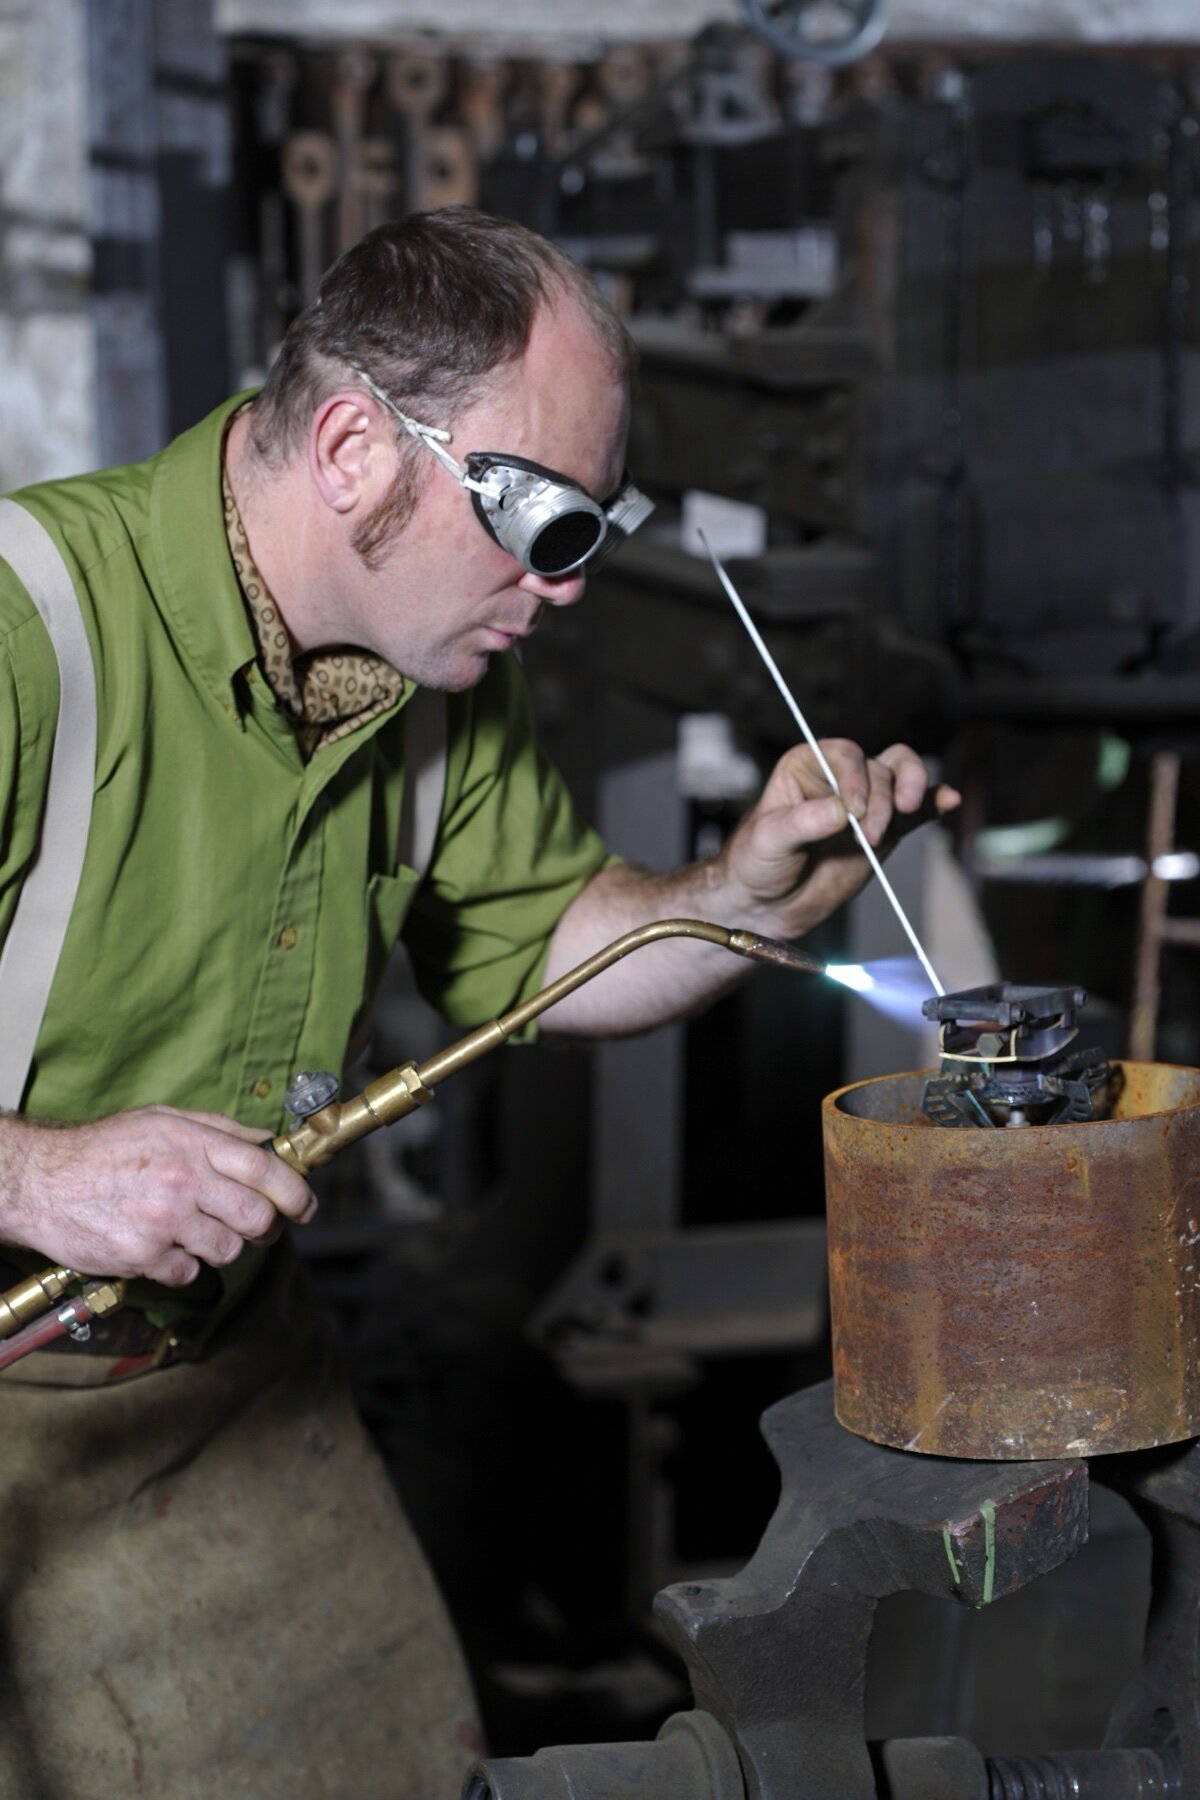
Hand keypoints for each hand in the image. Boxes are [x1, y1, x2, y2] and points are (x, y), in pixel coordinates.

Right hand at [0, 1106, 316, 1285]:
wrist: (41, 1180)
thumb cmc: (104, 1149)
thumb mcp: (163, 1120)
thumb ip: (219, 1130)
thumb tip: (268, 1140)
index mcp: (194, 1144)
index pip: (267, 1170)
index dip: (297, 1193)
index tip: (305, 1206)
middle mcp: (184, 1180)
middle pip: (259, 1218)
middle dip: (266, 1228)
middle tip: (257, 1227)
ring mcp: (164, 1220)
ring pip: (228, 1250)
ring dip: (219, 1246)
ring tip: (192, 1230)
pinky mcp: (143, 1255)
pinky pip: (188, 1273)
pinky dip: (180, 1265)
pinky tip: (160, 1246)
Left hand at [719, 739, 959, 937]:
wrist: (769, 903)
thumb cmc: (757, 862)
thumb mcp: (768, 840)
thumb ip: (802, 823)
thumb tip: (840, 810)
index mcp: (808, 766)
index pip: (844, 755)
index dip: (855, 777)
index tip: (853, 811)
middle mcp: (842, 778)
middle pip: (878, 769)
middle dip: (880, 799)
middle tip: (868, 835)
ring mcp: (868, 803)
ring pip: (901, 779)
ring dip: (911, 792)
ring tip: (910, 808)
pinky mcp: (886, 831)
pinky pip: (917, 812)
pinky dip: (934, 803)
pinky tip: (949, 801)